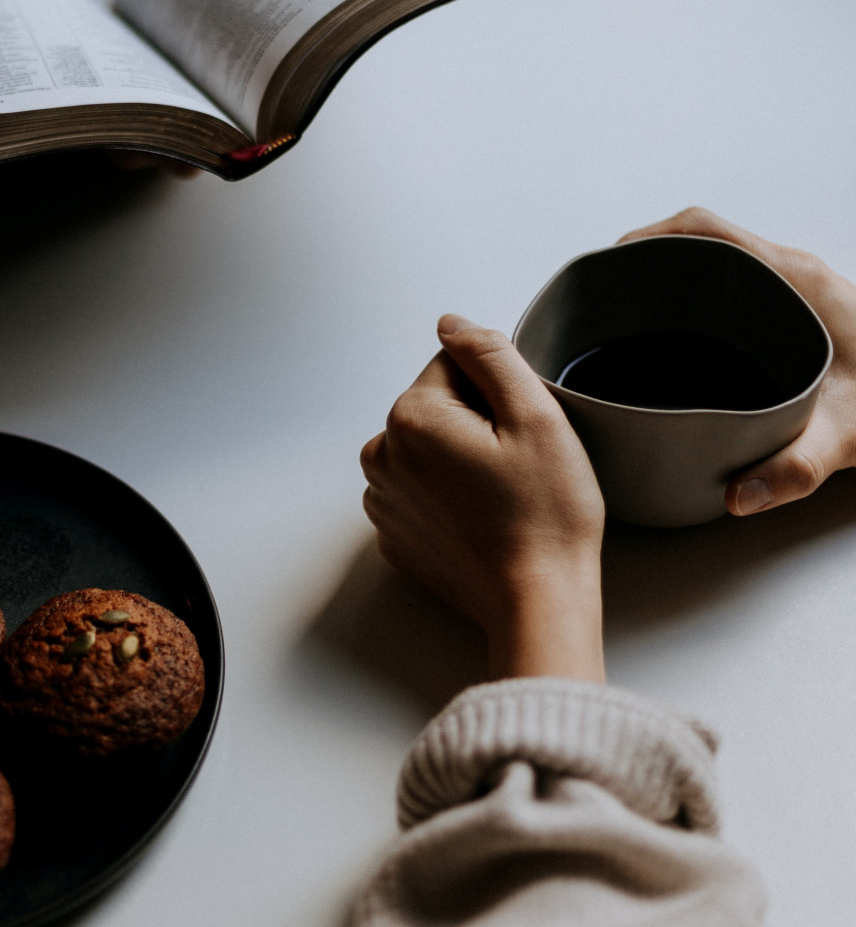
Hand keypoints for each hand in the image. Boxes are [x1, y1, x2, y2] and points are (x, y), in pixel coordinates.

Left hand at [361, 315, 605, 681]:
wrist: (537, 602)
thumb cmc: (545, 516)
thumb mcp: (535, 415)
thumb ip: (489, 354)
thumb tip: (451, 324)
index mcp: (410, 418)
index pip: (454, 365)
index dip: (498, 392)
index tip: (518, 431)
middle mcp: (381, 455)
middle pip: (438, 406)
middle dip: (477, 423)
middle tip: (516, 466)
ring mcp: (382, 499)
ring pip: (430, 448)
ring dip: (461, 458)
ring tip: (501, 495)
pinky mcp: (394, 533)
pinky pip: (423, 489)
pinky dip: (449, 495)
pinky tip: (484, 518)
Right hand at [621, 207, 855, 516]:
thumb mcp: (847, 437)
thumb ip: (791, 469)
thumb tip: (733, 496)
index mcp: (792, 279)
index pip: (702, 230)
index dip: (645, 238)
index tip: (609, 263)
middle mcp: (792, 272)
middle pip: (700, 238)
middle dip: (647, 259)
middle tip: (608, 295)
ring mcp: (798, 284)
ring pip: (719, 258)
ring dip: (674, 275)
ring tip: (632, 314)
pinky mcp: (802, 304)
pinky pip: (737, 281)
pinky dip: (700, 293)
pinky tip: (684, 336)